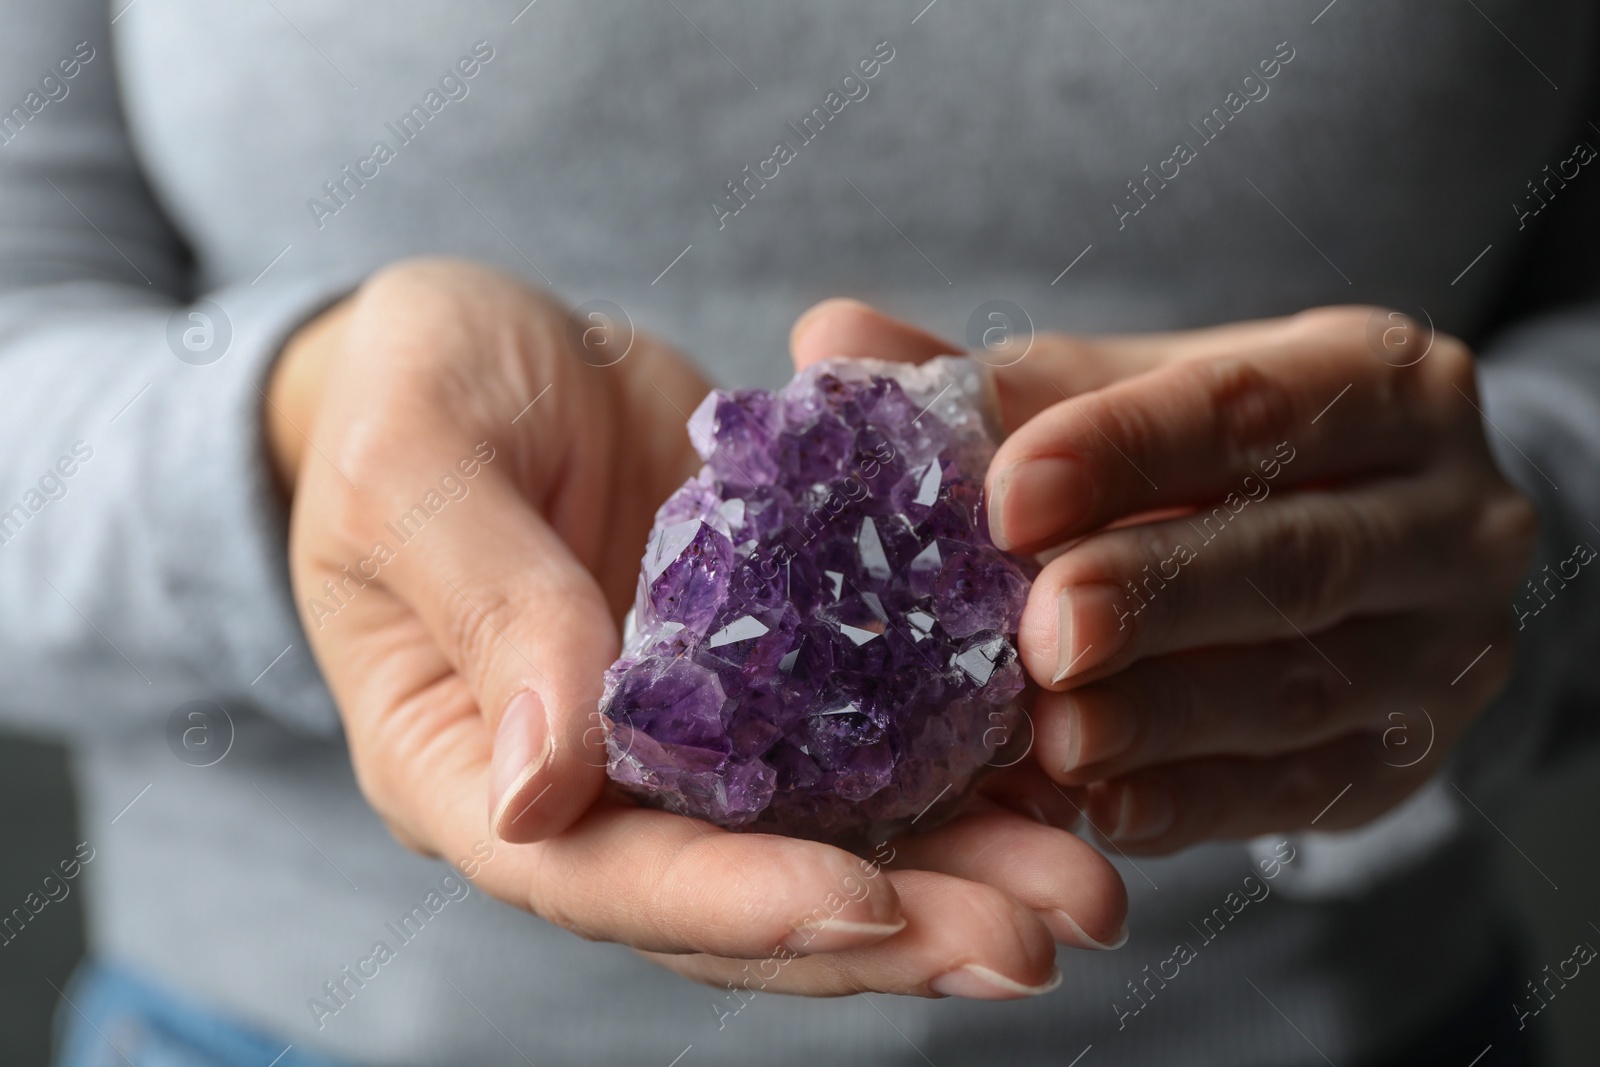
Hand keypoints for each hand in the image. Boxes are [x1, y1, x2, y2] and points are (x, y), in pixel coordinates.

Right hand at [269, 264, 1126, 999]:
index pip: (595, 876)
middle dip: (890, 931)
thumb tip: (541, 785)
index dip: (727, 902)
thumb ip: (485, 605)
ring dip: (959, 879)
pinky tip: (1065, 779)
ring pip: (827, 845)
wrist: (494, 348)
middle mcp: (591, 789)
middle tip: (1041, 939)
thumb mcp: (418, 466)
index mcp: (471, 768)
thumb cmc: (410, 393)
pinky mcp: (767, 677)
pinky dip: (965, 775)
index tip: (862, 903)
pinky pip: (868, 744)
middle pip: (739, 902)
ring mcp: (688, 742)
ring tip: (1088, 893)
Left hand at [977, 306, 1535, 852]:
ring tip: (1055, 735)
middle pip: (1295, 555)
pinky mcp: (1408, 758)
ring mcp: (1445, 647)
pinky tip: (1100, 806)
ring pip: (1303, 686)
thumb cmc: (1217, 459)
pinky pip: (1298, 790)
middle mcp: (1447, 513)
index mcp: (1375, 382)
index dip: (1127, 449)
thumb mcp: (1132, 400)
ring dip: (1166, 716)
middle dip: (1158, 593)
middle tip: (1041, 630)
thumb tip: (834, 339)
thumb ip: (1002, 386)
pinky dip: (1191, 802)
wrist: (1361, 557)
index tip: (1010, 494)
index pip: (1249, 407)